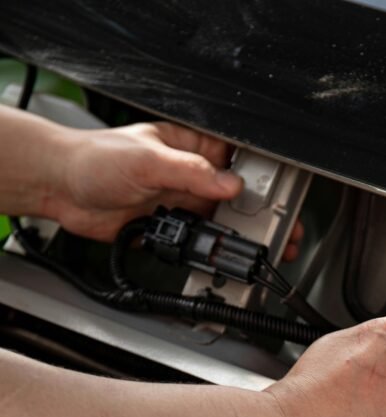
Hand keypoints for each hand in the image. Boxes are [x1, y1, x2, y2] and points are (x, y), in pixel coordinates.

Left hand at [47, 120, 303, 257]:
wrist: (60, 189)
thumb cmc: (95, 158)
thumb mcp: (149, 159)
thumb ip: (192, 172)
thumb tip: (230, 185)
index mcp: (191, 145)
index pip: (239, 158)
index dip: (263, 177)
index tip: (283, 198)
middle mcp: (189, 174)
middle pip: (237, 197)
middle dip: (261, 216)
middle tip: (283, 233)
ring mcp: (180, 202)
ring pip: (220, 222)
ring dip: (238, 238)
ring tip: (261, 253)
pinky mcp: (168, 227)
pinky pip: (196, 243)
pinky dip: (209, 253)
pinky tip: (221, 260)